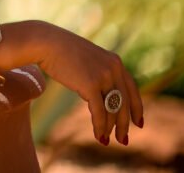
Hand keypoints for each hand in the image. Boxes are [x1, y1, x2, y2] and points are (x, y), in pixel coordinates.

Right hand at [37, 22, 143, 145]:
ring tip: (105, 140)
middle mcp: (114, 68)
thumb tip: (100, 92)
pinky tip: (98, 136)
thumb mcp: (86, 59)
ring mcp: (103, 76)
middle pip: (125, 103)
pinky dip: (100, 126)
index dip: (137, 108)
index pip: (132, 89)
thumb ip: (97, 72)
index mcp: (115, 61)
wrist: (45, 42)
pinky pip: (99, 112)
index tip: (138, 123)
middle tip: (123, 140)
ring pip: (113, 110)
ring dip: (110, 128)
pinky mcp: (91, 85)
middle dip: (124, 124)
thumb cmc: (59, 50)